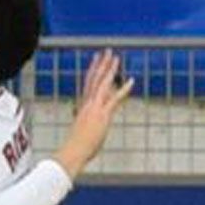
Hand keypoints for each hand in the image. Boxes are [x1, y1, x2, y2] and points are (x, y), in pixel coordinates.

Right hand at [54, 49, 132, 177]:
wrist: (73, 151)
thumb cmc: (75, 148)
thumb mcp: (79, 134)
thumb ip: (82, 128)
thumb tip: (83, 131)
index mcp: (82, 107)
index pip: (88, 84)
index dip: (92, 71)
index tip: (95, 61)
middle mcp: (87, 104)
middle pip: (94, 79)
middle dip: (100, 64)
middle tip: (105, 52)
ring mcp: (95, 108)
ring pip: (103, 83)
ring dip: (109, 69)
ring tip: (115, 57)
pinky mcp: (103, 114)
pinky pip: (115, 98)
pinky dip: (124, 89)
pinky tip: (131, 80)